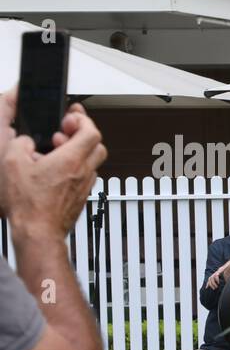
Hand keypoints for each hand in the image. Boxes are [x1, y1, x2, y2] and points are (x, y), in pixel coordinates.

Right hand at [0, 92, 106, 233]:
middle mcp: (83, 172)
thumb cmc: (30, 204)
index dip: (82, 120)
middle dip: (83, 134)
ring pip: (93, 161)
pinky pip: (85, 176)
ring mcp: (84, 186)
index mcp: (71, 160)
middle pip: (98, 145)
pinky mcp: (81, 197)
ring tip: (58, 151)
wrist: (38, 231)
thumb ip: (20, 144)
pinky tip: (57, 170)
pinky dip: (76, 167)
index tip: (71, 117)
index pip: (91, 131)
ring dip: (79, 151)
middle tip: (66, 132)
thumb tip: (25, 141)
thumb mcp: (13, 163)